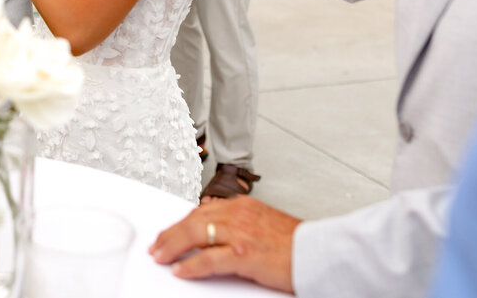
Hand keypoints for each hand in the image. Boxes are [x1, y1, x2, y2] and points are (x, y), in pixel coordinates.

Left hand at [148, 197, 299, 293]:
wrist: (320, 252)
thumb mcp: (262, 224)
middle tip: (156, 247)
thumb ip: (239, 224)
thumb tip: (214, 236)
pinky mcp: (244, 254)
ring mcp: (240, 233)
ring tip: (161, 257)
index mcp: (242, 206)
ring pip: (195, 235)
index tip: (169, 232)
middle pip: (193, 221)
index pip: (201, 212)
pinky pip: (209, 259)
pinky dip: (191, 265)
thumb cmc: (295, 243)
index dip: (181, 223)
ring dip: (173, 247)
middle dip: (170, 234)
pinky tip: (180, 270)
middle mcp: (238, 214)